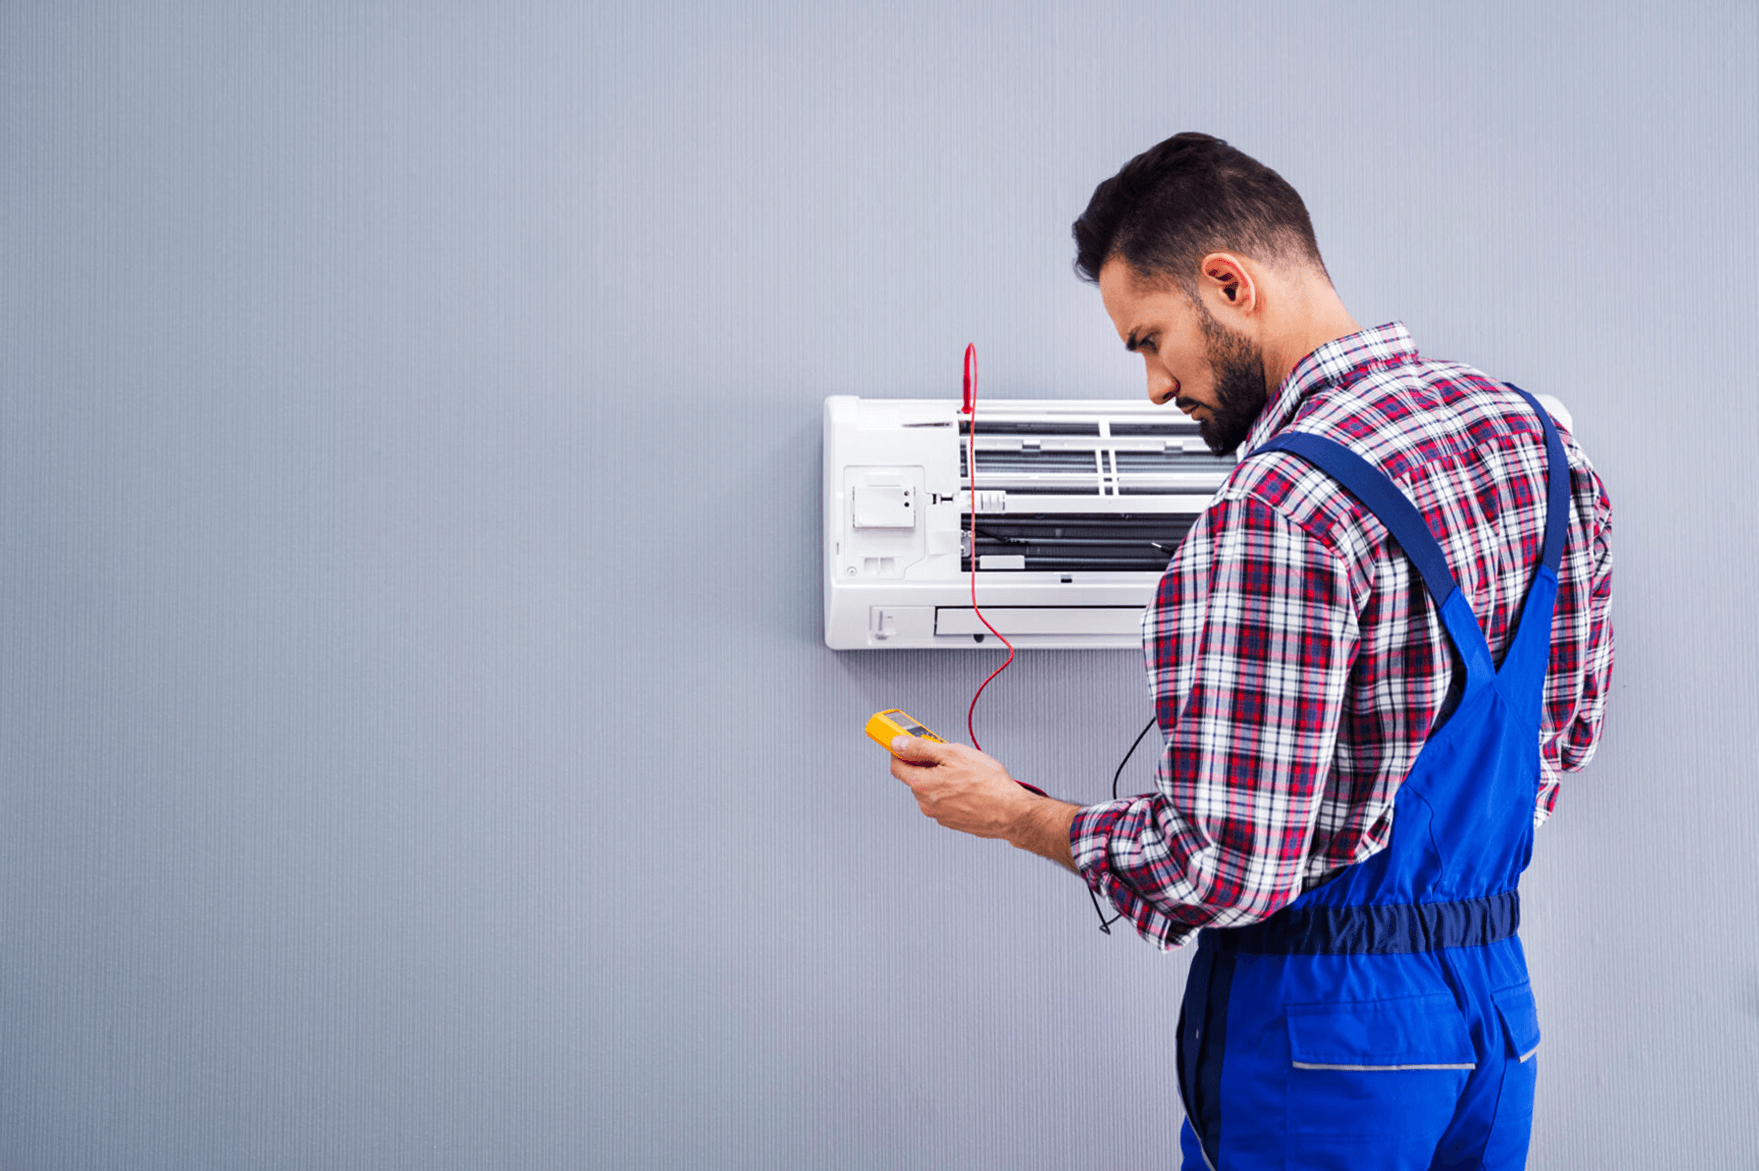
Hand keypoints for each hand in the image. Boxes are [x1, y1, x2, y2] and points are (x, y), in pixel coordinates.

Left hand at [887, 735, 1035, 839]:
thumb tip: (898, 743)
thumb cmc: (988, 784)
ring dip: (943, 778)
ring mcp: (939, 815)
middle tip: (948, 754)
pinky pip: (946, 801)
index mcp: (922, 785)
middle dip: (928, 764)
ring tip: (966, 772)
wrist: (1011, 812)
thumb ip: (921, 747)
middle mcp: (926, 803)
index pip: (897, 765)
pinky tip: (971, 786)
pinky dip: (953, 792)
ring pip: (933, 789)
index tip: (907, 743)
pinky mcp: (953, 822)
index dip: (901, 751)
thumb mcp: (953, 753)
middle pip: (917, 777)